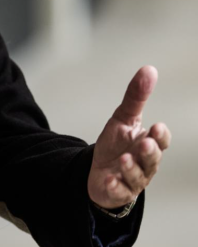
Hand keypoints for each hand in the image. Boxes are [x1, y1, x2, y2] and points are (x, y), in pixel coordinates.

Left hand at [88, 65, 170, 208]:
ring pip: (138, 177)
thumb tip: (149, 69)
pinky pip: (119, 191)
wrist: (100, 171)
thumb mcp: (123, 119)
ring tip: (124, 159)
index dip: (160, 135)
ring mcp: (132, 179)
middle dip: (150, 153)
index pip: (160, 141)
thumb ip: (136, 97)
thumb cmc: (117, 144)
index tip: (156, 126)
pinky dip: (115, 185)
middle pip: (152, 160)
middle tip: (145, 144)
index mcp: (148, 144)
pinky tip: (109, 178)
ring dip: (132, 168)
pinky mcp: (118, 191)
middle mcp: (145, 164)